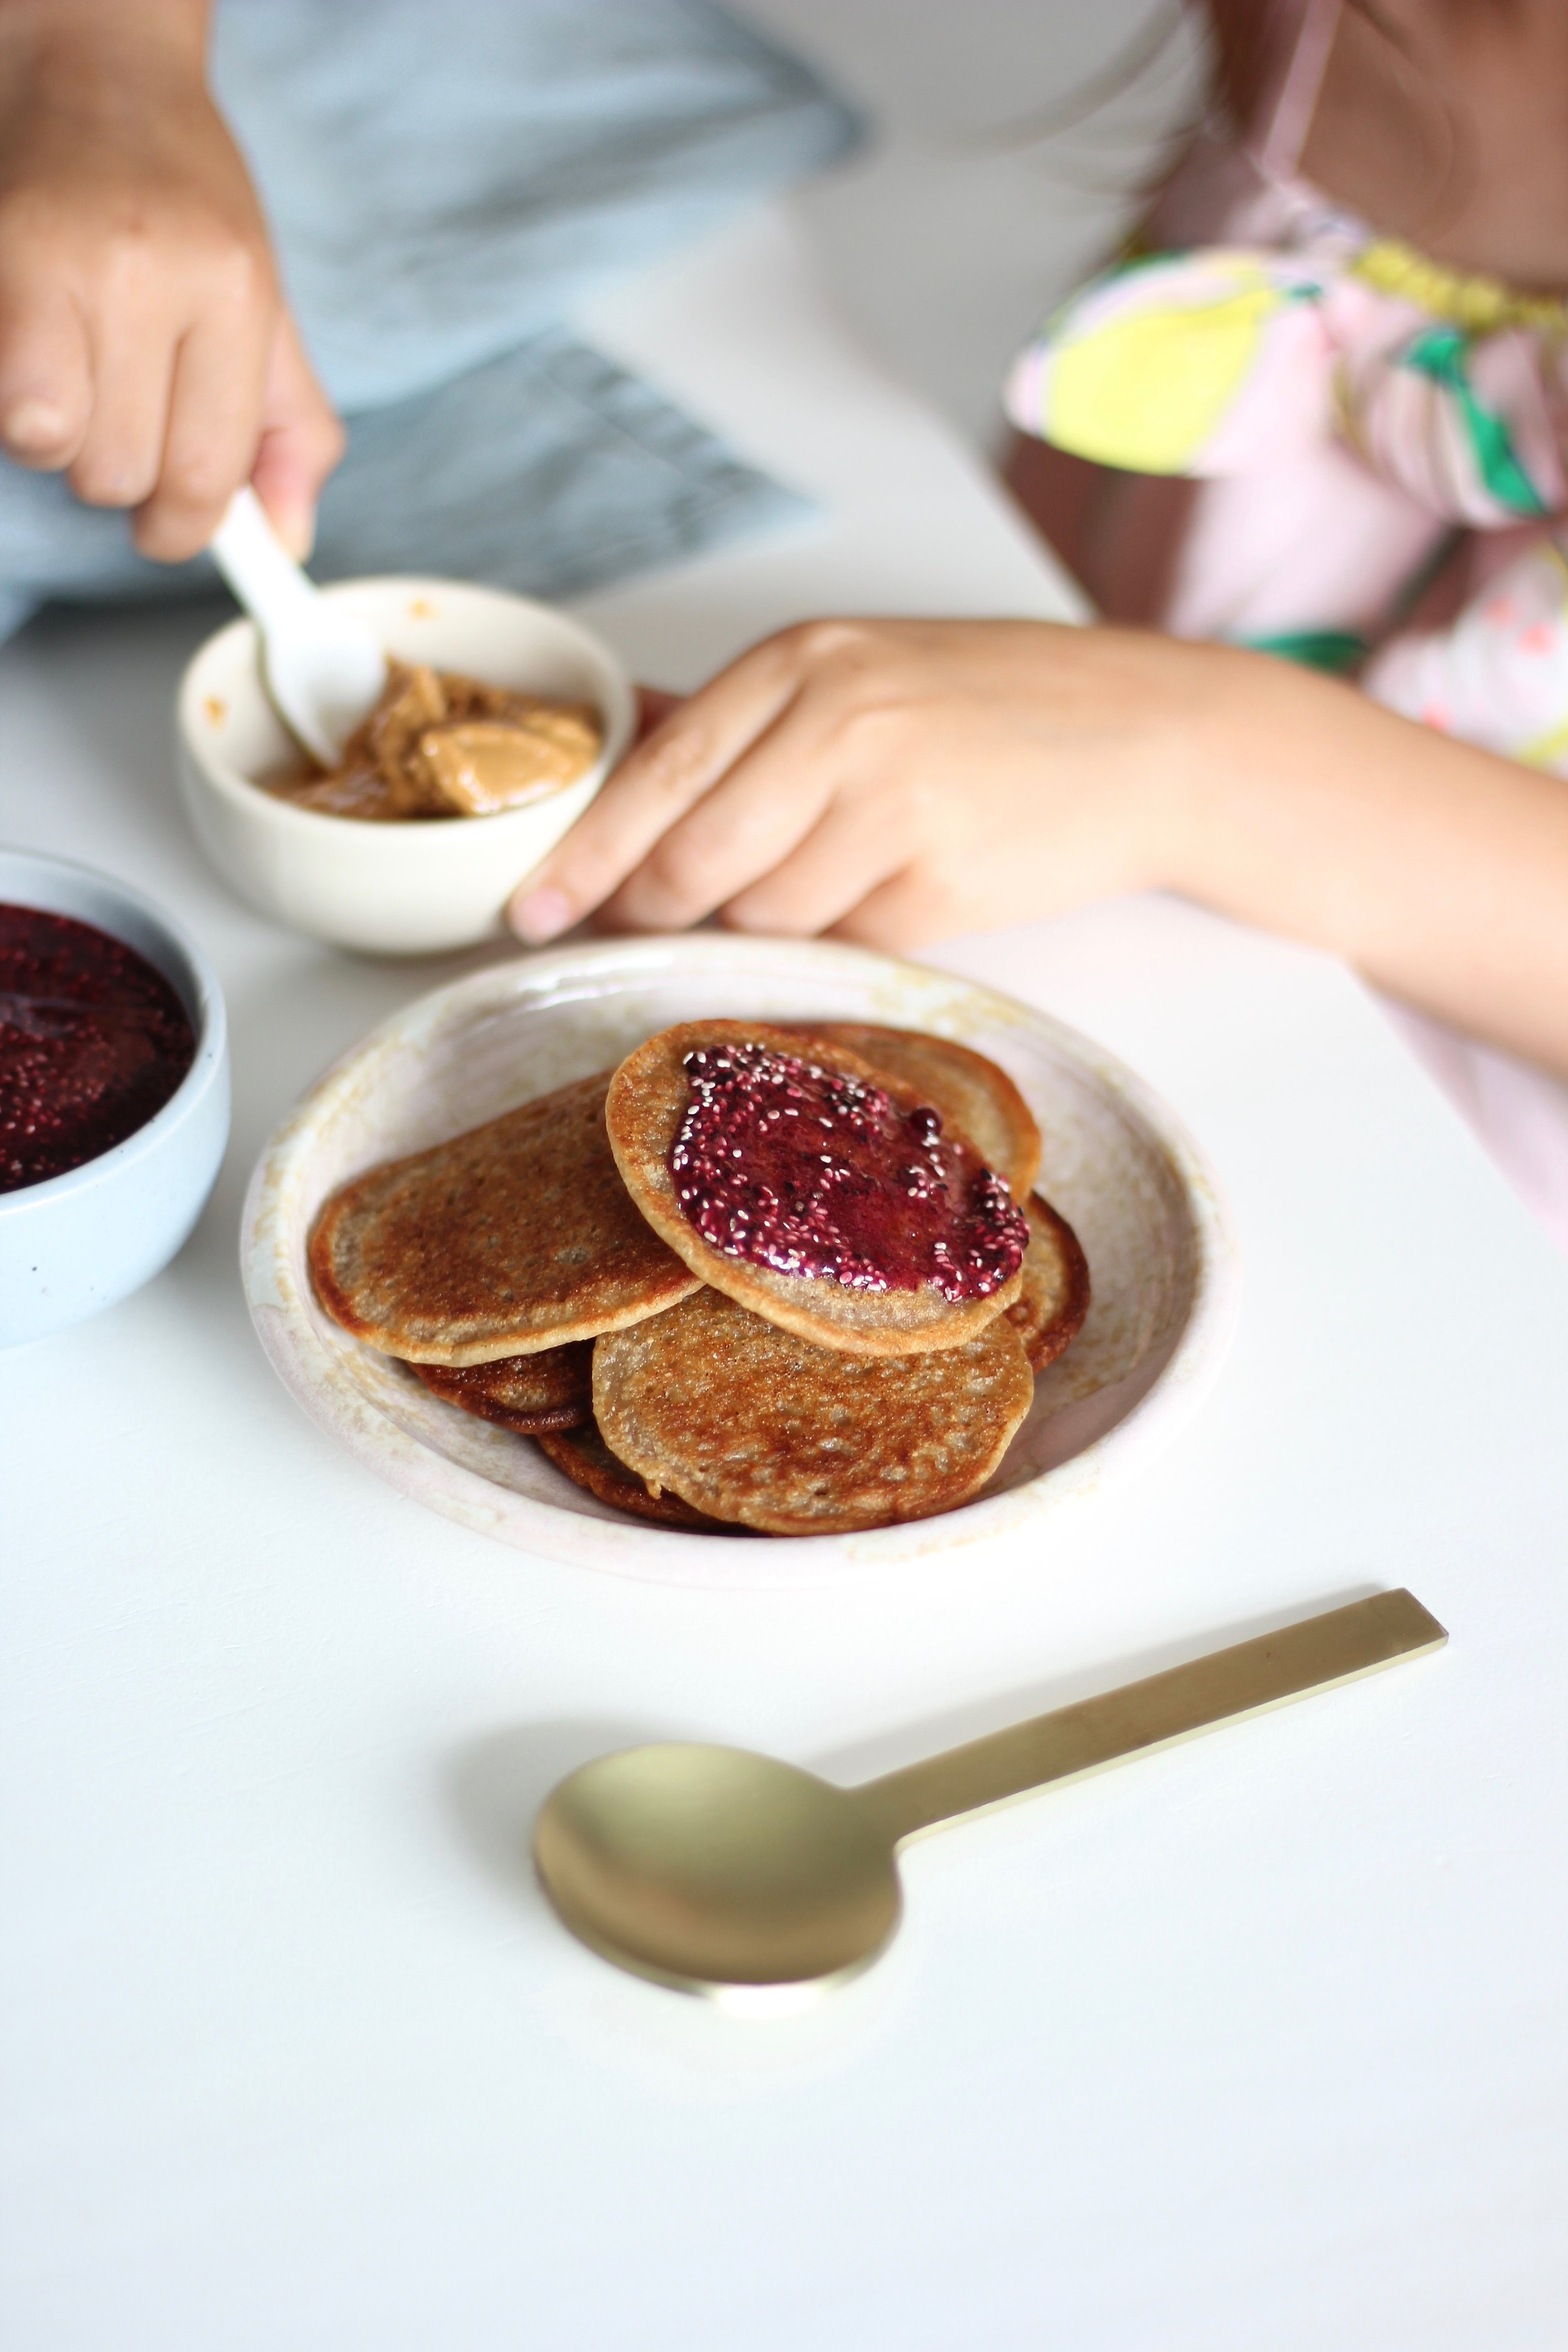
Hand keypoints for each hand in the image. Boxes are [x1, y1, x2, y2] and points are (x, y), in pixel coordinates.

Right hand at [0, 0, 342, 560]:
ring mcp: (54, 259)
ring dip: (59, 438)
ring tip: (76, 379)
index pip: (205, 473)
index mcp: (232, 290)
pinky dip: (15, 401)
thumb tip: (289, 540)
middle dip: (118, 475)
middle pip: (119, 471)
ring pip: (46, 441)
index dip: (183, 528)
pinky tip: (35, 359)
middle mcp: (144, 273)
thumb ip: (290, 429)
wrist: (102, 71)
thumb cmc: (189, 205)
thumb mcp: (266, 310)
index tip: (170, 526)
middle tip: (122, 416)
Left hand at [509, 619, 1193, 950]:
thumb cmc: (994, 708)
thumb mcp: (859, 673)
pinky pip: (839, 942)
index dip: (583, 855)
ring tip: (825, 880)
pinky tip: (890, 892)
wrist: (1145, 738)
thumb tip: (621, 735)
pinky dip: (841, 937)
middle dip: (652, 911)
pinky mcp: (936, 885)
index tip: (531, 910)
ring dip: (761, 924)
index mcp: (805, 663)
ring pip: (759, 913)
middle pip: (690, 860)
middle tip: (637, 931)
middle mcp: (839, 723)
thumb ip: (738, 716)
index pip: (656, 775)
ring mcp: (890, 806)